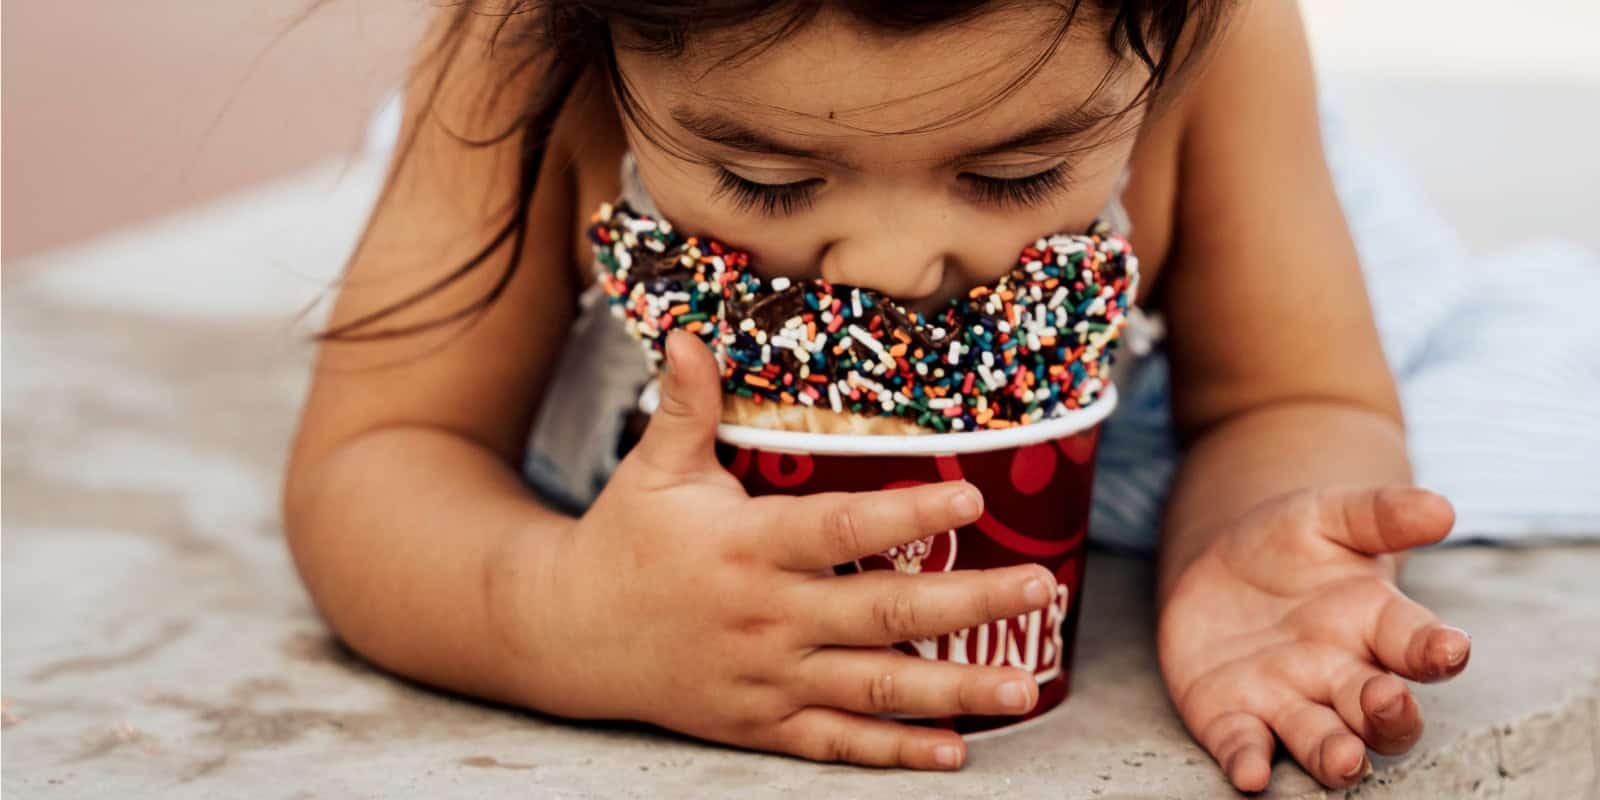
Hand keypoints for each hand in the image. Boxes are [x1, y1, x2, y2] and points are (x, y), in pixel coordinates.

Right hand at [520, 330, 1055, 768]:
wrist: (567, 634)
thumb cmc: (622, 540)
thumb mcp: (653, 467)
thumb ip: (687, 404)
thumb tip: (695, 329)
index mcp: (745, 546)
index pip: (841, 528)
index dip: (909, 517)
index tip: (974, 499)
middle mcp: (764, 617)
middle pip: (881, 613)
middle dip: (969, 605)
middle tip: (1040, 591)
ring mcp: (765, 678)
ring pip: (872, 688)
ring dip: (953, 690)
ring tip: (1023, 689)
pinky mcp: (759, 722)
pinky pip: (835, 742)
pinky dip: (893, 752)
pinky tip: (952, 751)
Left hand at [1157, 487, 1470, 790]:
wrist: (1215, 563)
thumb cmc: (1288, 543)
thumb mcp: (1327, 515)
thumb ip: (1379, 514)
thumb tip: (1441, 508)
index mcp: (1375, 624)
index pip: (1416, 643)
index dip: (1436, 649)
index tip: (1449, 648)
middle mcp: (1341, 675)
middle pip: (1380, 711)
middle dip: (1389, 713)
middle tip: (1386, 699)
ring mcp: (1287, 700)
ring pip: (1323, 741)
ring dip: (1335, 756)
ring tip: (1345, 761)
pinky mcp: (1232, 715)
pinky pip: (1244, 745)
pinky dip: (1248, 760)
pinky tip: (1251, 773)